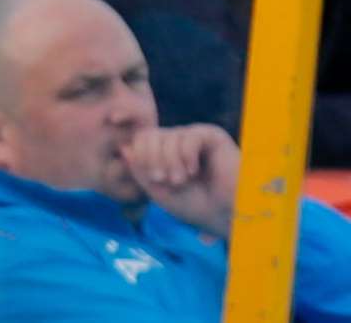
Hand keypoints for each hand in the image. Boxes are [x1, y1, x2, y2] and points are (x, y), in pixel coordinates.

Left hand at [122, 124, 239, 238]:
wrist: (226, 216)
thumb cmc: (194, 206)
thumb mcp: (158, 191)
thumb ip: (140, 170)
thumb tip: (124, 147)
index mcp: (164, 151)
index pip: (141, 139)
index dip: (141, 157)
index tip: (153, 179)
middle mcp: (178, 140)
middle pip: (150, 134)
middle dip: (152, 159)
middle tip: (165, 180)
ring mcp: (194, 136)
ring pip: (168, 136)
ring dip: (171, 163)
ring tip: (182, 180)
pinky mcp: (212, 136)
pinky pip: (189, 136)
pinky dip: (187, 156)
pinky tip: (194, 171)